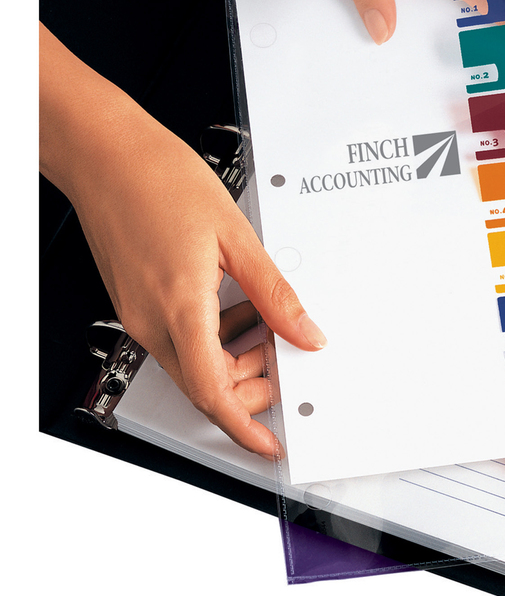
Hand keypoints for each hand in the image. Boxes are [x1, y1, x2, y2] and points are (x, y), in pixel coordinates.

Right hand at [40, 25, 324, 457]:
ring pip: (191, 362)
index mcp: (180, 307)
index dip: (244, 425)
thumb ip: (275, 292)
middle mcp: (151, 319)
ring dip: (232, 359)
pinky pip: (178, 337)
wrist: (107, 152)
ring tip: (265, 323)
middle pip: (204, 383)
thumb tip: (305, 332)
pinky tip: (235, 303)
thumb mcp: (236, 236)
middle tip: (284, 360)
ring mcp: (139, 311)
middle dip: (248, 387)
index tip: (268, 442)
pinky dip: (212, 335)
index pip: (212, 392)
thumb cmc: (162, 179)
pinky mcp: (135, 299)